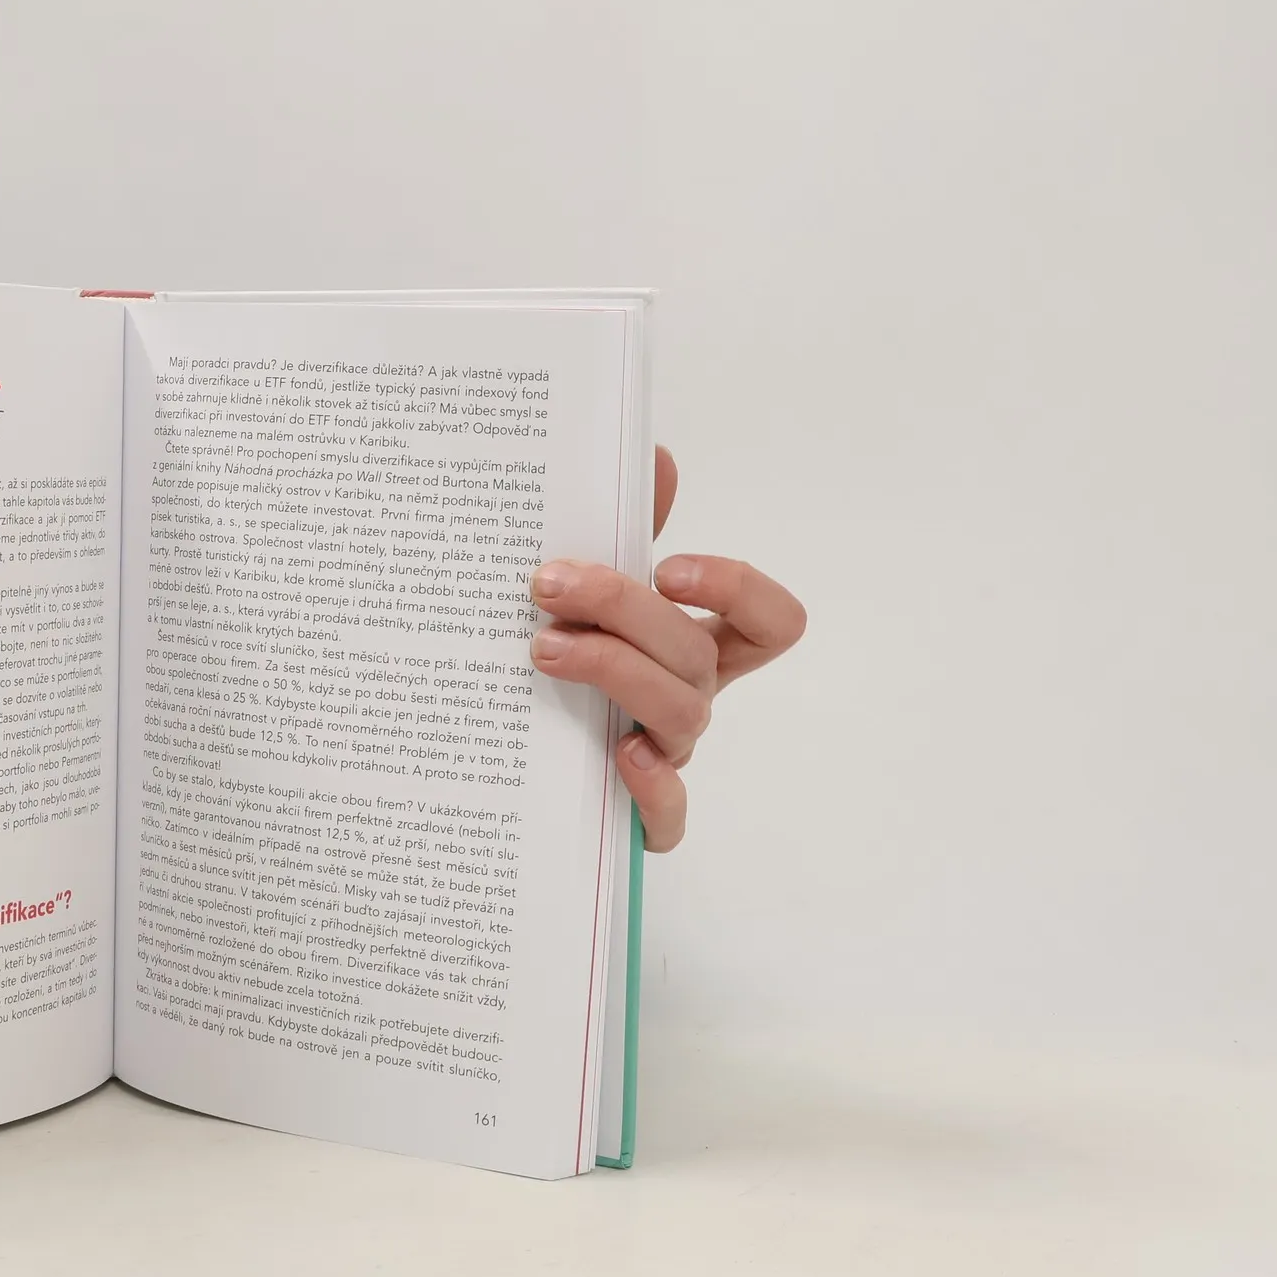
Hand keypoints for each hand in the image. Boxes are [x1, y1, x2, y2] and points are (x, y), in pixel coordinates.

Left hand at [528, 447, 804, 852]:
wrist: (506, 767)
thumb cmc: (567, 662)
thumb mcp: (590, 596)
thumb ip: (625, 533)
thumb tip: (654, 456)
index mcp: (695, 646)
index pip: (770, 622)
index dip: (736, 591)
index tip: (668, 568)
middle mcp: (691, 699)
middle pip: (698, 653)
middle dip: (626, 608)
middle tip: (548, 585)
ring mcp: (667, 758)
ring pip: (680, 715)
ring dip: (616, 671)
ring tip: (543, 648)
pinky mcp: (636, 819)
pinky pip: (667, 817)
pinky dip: (654, 790)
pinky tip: (616, 755)